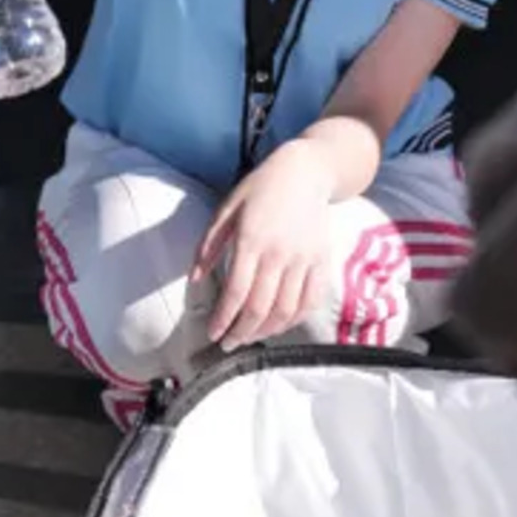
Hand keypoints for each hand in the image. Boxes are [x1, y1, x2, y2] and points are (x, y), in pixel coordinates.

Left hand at [191, 140, 337, 349]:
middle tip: (229, 344)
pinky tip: (279, 325)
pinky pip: (310, 301)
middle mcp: (279, 253)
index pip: (235, 293)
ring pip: (285, 310)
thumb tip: (195, 280)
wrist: (305, 172)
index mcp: (251, 240)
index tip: (213, 333)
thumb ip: (208, 246)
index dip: (222, 319)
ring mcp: (303, 259)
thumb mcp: (226, 209)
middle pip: (259, 308)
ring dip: (265, 331)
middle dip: (241, 333)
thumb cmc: (261, 189)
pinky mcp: (321, 262)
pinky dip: (294, 320)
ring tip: (251, 337)